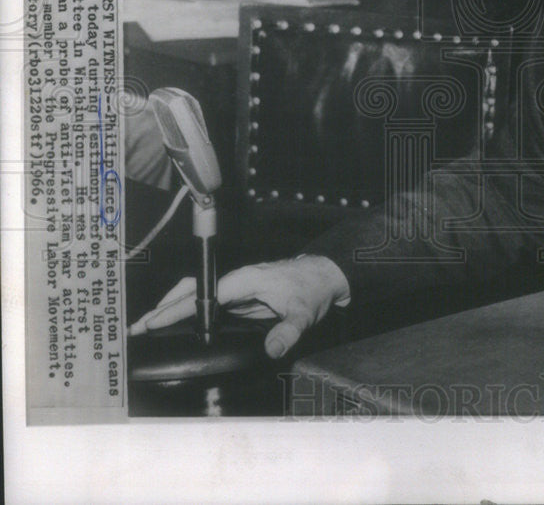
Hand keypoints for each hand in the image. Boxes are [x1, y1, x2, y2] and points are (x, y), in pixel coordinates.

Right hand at [128, 254, 349, 357]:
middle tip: (137, 327)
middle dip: (163, 307)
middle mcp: (235, 282)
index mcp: (243, 280)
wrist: (325, 275)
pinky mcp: (240, 297)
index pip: (202, 295)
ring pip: (196, 295)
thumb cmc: (313, 288)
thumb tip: (272, 350)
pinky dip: (187, 312)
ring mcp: (236, 289)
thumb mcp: (304, 313)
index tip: (153, 321)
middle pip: (191, 291)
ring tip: (147, 326)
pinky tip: (177, 326)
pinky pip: (207, 304)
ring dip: (171, 308)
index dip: (176, 309)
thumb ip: (289, 332)